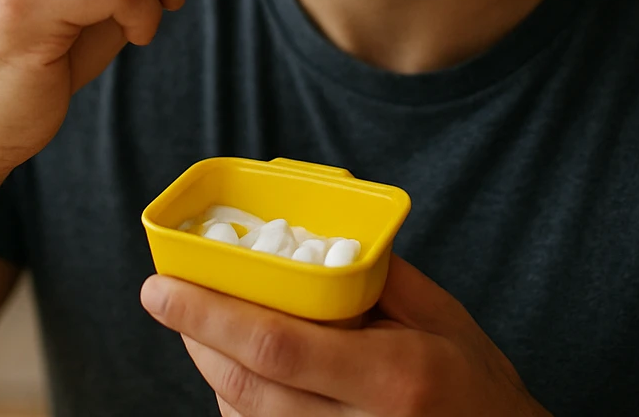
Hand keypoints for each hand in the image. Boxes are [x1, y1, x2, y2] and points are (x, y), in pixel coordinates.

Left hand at [141, 256, 549, 416]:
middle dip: (196, 337)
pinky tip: (236, 369)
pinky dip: (237, 403)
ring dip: (211, 369)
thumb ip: (374, 277)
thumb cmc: (477, 382)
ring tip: (199, 327)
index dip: (209, 315)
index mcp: (393, 377)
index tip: (161, 288)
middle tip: (167, 298)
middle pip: (247, 388)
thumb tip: (304, 238)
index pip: (277, 346)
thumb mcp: (441, 317)